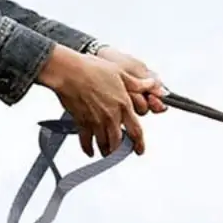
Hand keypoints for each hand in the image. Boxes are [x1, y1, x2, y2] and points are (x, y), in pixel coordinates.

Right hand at [36, 45, 156, 157]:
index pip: (136, 130)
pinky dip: (88, 148)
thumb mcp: (121, 73)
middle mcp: (111, 116)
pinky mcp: (81, 122)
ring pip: (104, 144)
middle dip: (120, 150)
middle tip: (121, 152)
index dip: (139, 144)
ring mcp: (96, 121)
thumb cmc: (92, 69)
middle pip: (118, 141)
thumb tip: (151, 85)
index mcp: (123, 104)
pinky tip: (90, 150)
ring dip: (106, 150)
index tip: (139, 149)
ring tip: (107, 152)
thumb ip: (138, 84)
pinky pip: (86, 141)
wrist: (70, 72)